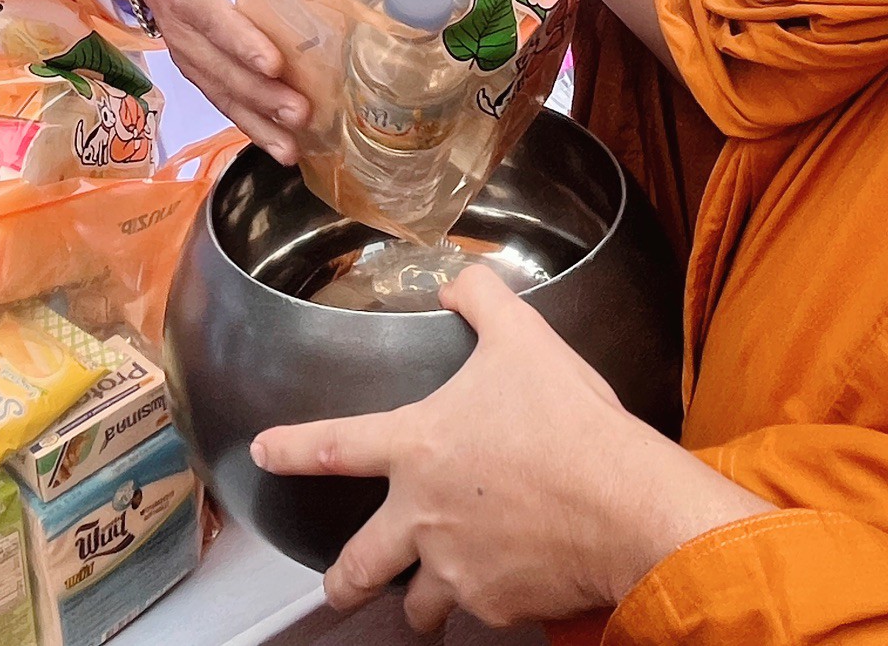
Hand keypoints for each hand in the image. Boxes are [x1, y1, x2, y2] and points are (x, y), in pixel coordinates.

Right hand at [127, 0, 306, 161]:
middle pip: (222, 71)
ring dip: (258, 123)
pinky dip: (251, 129)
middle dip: (260, 95)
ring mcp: (190, 61)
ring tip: (291, 147)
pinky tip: (281, 150)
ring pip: (222, 96)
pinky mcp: (199, 76)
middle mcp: (186, 36)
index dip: (242, 44)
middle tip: (298, 112)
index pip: (215, 23)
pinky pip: (223, 106)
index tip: (273, 63)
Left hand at [251, 268, 769, 629]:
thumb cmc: (570, 422)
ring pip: (419, 604)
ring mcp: (456, 568)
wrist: (626, 505)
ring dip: (420, 602)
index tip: (262, 453)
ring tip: (430, 602)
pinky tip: (512, 583)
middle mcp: (422, 516)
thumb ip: (482, 301)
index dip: (288, 449)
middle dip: (342, 583)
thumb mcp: (525, 339)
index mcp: (417, 447)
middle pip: (357, 566)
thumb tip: (457, 278)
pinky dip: (490, 601)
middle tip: (339, 588)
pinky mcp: (496, 606)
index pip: (330, 447)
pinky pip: (482, 609)